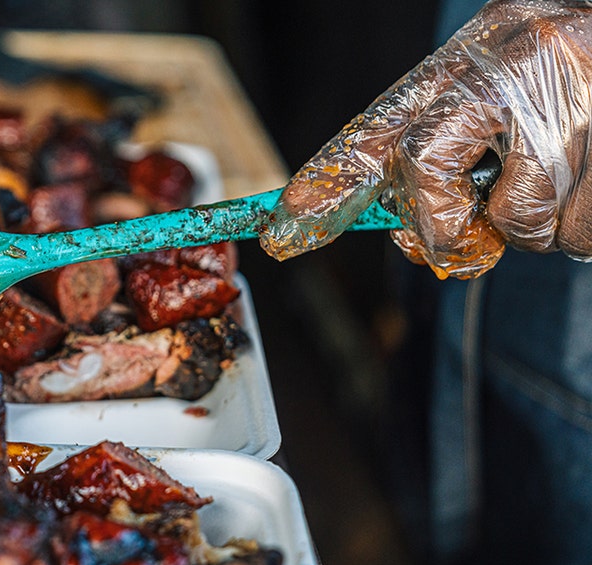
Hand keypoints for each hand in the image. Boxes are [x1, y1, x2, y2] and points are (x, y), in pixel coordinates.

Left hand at [260, 0, 591, 278]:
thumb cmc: (587, 69)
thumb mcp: (515, 75)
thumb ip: (456, 140)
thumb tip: (407, 228)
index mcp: (482, 46)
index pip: (380, 122)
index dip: (328, 184)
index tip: (285, 231)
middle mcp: (520, 66)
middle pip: (424, 173)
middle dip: (436, 223)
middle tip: (467, 231)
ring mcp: (576, 107)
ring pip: (520, 223)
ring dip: (544, 224)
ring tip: (581, 172)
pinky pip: (580, 235)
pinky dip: (590, 226)